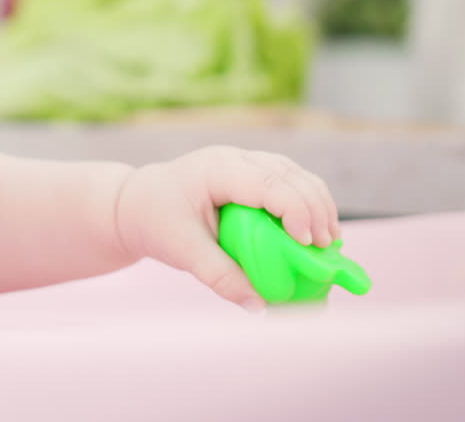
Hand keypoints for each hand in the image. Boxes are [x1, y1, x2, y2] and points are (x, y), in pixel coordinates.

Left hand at [115, 146, 339, 308]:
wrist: (136, 204)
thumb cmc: (155, 221)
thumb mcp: (182, 251)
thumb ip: (220, 276)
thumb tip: (259, 306)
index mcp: (216, 169)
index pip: (268, 181)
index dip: (295, 208)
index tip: (308, 242)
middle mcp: (235, 158)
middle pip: (290, 175)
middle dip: (314, 209)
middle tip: (326, 248)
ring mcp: (245, 162)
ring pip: (295, 174)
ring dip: (317, 205)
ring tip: (328, 242)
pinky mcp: (252, 175)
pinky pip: (289, 183)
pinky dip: (306, 204)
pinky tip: (315, 232)